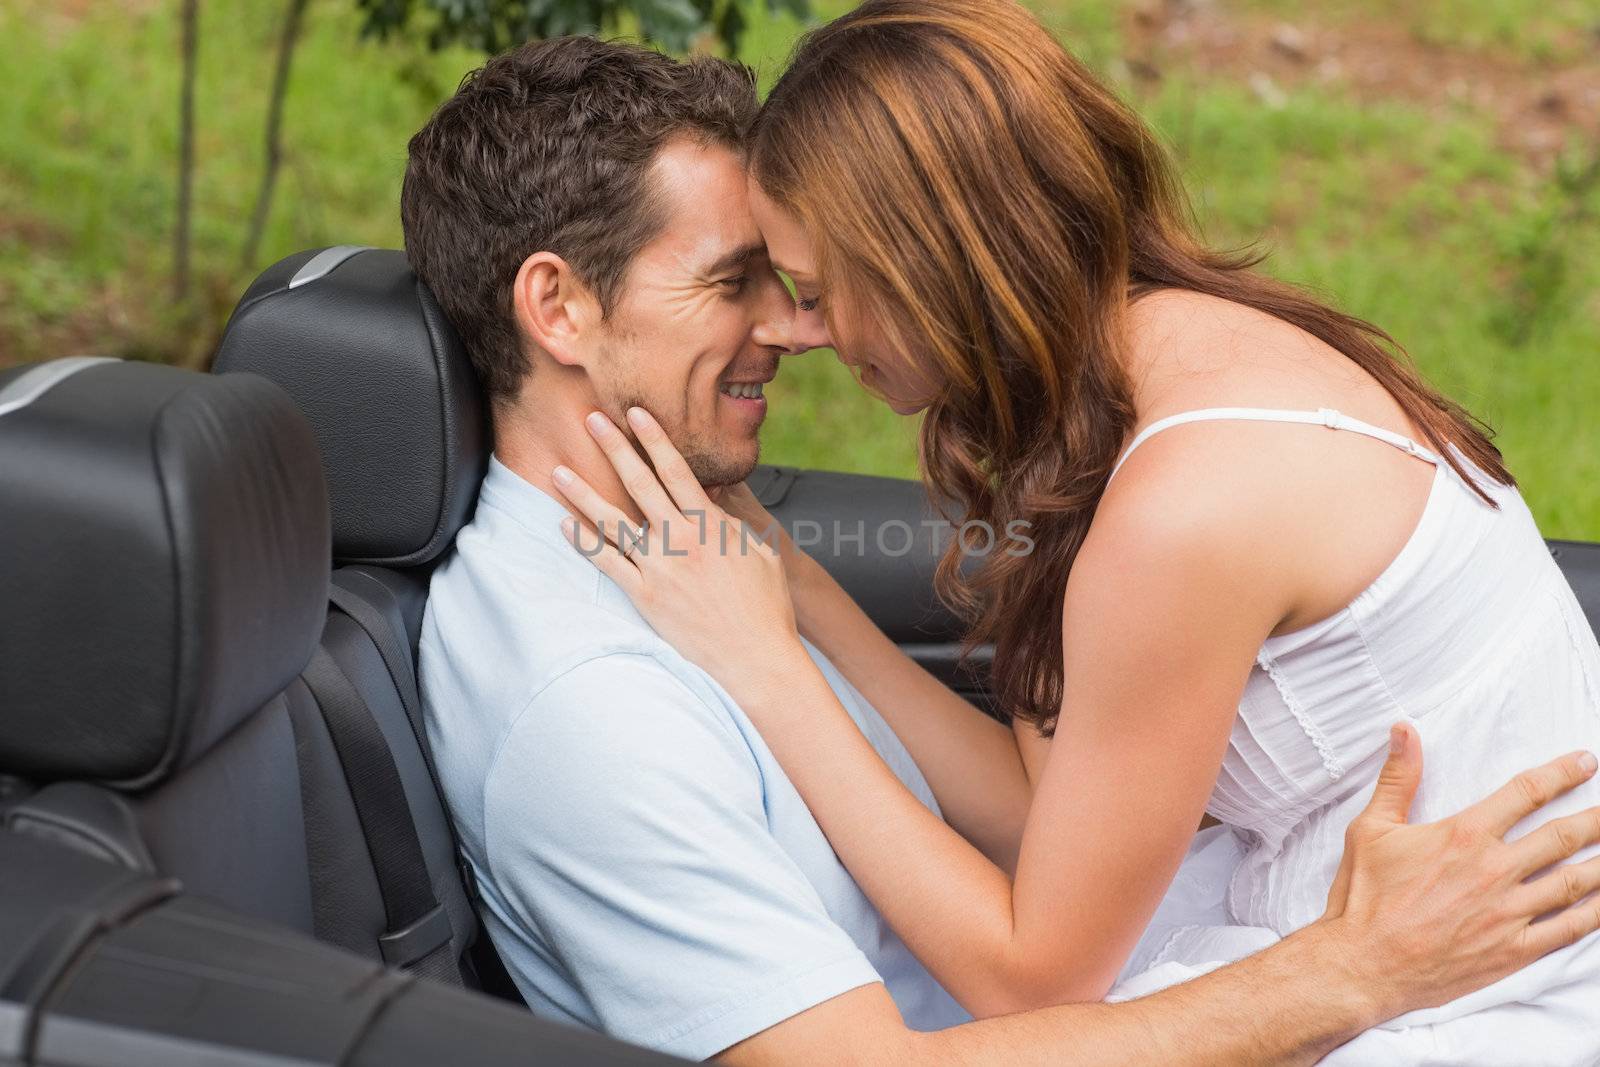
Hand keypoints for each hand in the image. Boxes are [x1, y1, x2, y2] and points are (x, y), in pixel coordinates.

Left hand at [552, 407, 807, 698]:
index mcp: (712, 524)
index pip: (676, 470)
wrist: (757, 656)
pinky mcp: (646, 596)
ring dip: (584, 493)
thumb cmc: (766, 606)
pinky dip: (583, 542)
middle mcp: (681, 539)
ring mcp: (660, 567)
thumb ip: (732, 523)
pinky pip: (607, 563)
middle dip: (614, 447)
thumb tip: (715, 499)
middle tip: (591, 419)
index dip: (654, 439)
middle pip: (639, 483)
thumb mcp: (760, 552)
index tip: (636, 413)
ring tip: (560, 471)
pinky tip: (564, 524)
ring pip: (613, 520)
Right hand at [1317, 722, 1599, 1018]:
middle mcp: (1494, 870)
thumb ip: (1398, 778)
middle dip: (1596, 819)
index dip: (1560, 774)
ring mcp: (1509, 913)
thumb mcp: (1371, 828)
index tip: (1584, 762)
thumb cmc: (1364, 897)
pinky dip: (1594, 914)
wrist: (1363, 964)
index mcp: (1464, 835)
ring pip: (1574, 881)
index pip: (1524, 794)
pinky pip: (1567, 930)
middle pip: (1562, 836)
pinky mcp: (1513, 950)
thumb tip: (1404, 731)